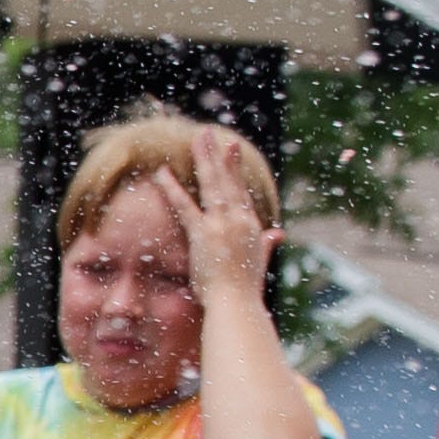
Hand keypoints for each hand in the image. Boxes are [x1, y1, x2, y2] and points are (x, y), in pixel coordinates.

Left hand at [152, 125, 278, 307]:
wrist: (237, 304)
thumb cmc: (244, 290)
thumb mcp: (258, 261)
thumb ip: (266, 244)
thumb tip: (279, 233)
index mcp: (251, 226)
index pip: (240, 191)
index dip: (234, 170)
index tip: (231, 151)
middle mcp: (239, 220)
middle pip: (227, 181)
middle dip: (218, 156)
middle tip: (209, 135)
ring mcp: (221, 224)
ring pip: (211, 184)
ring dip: (203, 159)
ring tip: (196, 138)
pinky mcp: (203, 233)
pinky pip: (183, 205)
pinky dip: (171, 188)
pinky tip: (160, 173)